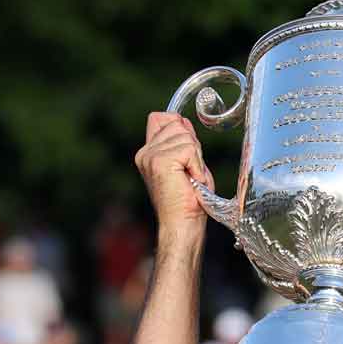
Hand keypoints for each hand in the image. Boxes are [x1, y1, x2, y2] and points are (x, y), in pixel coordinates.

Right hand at [135, 112, 214, 238]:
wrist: (182, 224)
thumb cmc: (188, 201)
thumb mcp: (187, 165)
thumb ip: (183, 143)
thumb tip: (183, 122)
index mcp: (148, 152)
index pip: (160, 118)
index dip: (178, 126)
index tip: (188, 150)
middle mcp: (145, 152)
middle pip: (176, 123)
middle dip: (192, 144)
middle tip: (191, 170)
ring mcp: (151, 155)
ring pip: (185, 135)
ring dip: (196, 158)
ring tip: (191, 177)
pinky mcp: (160, 161)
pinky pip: (189, 149)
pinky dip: (197, 165)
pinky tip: (192, 180)